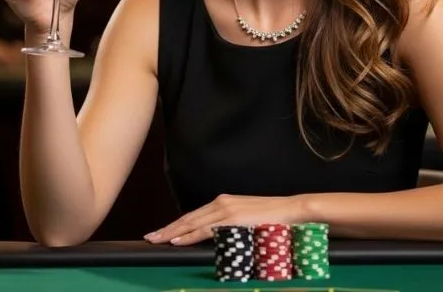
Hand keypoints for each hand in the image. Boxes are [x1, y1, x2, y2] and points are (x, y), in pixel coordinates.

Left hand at [144, 194, 304, 245]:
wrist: (293, 211)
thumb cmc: (273, 219)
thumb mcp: (247, 220)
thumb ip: (232, 226)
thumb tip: (220, 238)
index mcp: (224, 203)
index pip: (194, 215)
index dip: (176, 225)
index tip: (161, 232)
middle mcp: (222, 203)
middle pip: (188, 218)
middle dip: (167, 228)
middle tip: (150, 237)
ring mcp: (226, 210)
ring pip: (192, 223)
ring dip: (172, 232)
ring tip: (156, 239)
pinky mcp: (232, 220)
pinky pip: (205, 229)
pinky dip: (189, 235)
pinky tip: (177, 240)